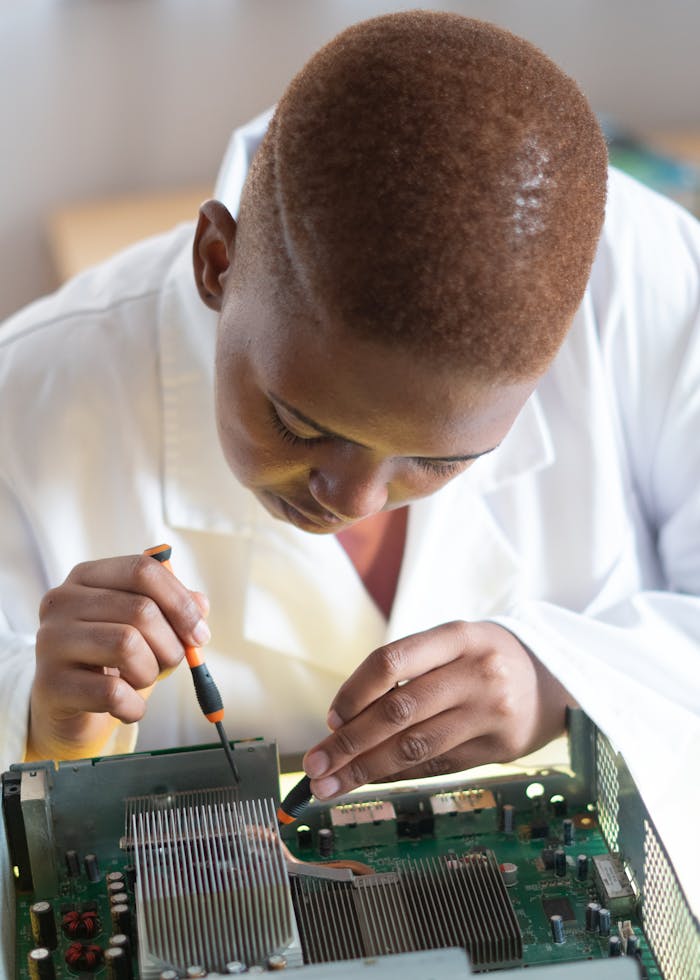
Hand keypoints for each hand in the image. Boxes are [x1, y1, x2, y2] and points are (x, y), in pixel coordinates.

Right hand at [27, 553, 209, 761]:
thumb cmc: (111, 658)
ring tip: (141, 681)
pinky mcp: (49, 683)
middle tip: (171, 664)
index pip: (142, 570)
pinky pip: (112, 692)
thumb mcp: (142, 627)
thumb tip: (200, 605)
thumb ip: (173, 609)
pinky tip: (128, 707)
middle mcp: (62, 602)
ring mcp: (50, 641)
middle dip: (171, 645)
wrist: (66, 706)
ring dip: (150, 672)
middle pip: (141, 610)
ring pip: (126, 645)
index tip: (200, 634)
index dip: (180, 602)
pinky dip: (134, 706)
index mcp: (87, 577)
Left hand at [303, 620, 574, 798]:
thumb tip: (343, 723)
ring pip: (415, 746)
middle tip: (316, 766)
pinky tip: (371, 781)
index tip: (331, 718)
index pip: (392, 660)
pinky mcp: (498, 748)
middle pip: (398, 711)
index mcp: (458, 636)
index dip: (354, 691)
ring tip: (331, 784)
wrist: (552, 681)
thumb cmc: (483, 659)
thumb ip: (407, 673)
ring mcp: (490, 712)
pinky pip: (436, 766)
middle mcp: (476, 672)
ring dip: (366, 769)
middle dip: (349, 742)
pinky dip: (397, 775)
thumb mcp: (453, 644)